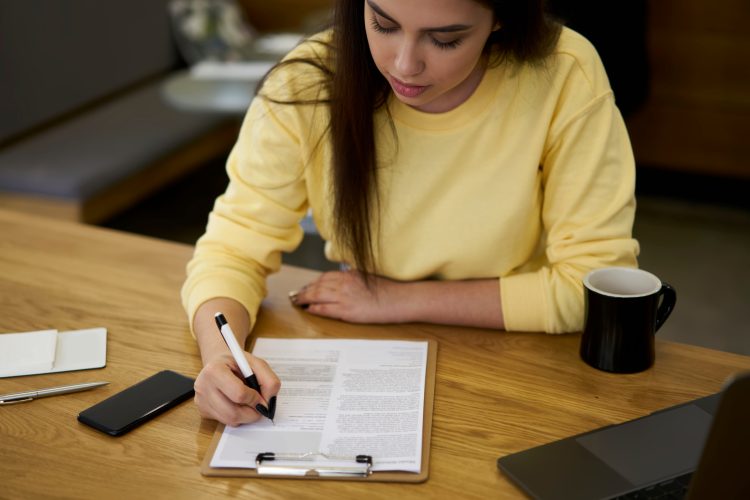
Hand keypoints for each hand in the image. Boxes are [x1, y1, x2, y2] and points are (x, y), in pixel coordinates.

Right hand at [194, 351, 280, 426]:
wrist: (220, 363)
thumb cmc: (238, 363)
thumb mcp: (257, 363)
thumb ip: (268, 380)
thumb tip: (268, 402)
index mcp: (215, 369)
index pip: (238, 394)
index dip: (254, 399)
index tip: (261, 397)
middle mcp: (203, 386)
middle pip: (232, 413)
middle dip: (252, 413)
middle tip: (259, 407)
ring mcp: (201, 400)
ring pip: (229, 420)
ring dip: (245, 416)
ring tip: (249, 404)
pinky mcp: (203, 411)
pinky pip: (225, 422)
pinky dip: (237, 417)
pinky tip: (237, 404)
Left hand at [289, 270, 406, 322]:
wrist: (400, 299)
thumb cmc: (388, 290)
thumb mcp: (367, 277)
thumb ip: (353, 277)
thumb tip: (344, 276)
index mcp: (349, 275)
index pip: (324, 277)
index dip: (312, 283)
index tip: (305, 287)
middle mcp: (344, 283)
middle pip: (317, 286)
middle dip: (304, 291)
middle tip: (295, 295)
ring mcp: (345, 297)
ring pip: (317, 296)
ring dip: (305, 299)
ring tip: (297, 302)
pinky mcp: (347, 310)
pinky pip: (325, 309)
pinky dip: (315, 309)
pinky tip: (308, 310)